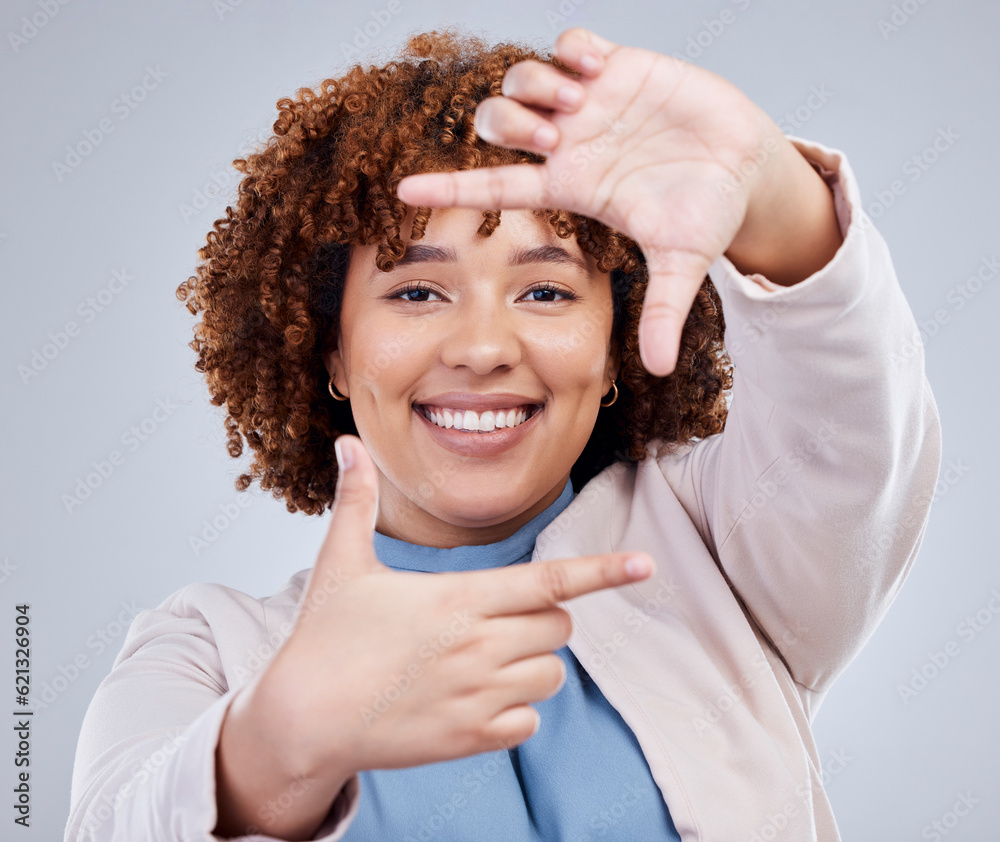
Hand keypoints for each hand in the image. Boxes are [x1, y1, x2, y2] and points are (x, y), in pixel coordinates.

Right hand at [261, 434, 654, 777]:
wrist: (303, 720)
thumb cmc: (323, 638)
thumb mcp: (340, 563)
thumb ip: (355, 501)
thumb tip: (347, 443)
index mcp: (459, 599)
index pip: (550, 580)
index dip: (603, 570)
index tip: (644, 563)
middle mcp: (479, 647)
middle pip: (560, 626)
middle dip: (544, 616)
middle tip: (499, 614)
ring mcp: (478, 697)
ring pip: (551, 674)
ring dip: (534, 661)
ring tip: (486, 656)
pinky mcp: (471, 739)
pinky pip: (530, 721)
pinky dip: (517, 708)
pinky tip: (477, 697)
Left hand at [396, 27, 783, 376]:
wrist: (745, 167)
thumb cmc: (707, 214)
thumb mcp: (682, 262)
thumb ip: (663, 311)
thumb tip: (661, 371)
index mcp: (571, 188)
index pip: (495, 188)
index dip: (449, 190)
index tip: (403, 193)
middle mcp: (568, 144)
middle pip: (495, 124)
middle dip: (508, 124)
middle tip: (553, 137)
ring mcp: (589, 104)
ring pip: (522, 79)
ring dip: (536, 85)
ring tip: (580, 101)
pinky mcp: (618, 67)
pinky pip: (571, 43)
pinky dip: (571, 49)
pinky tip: (597, 68)